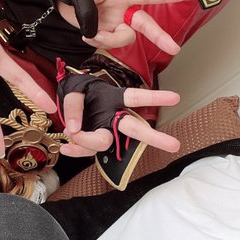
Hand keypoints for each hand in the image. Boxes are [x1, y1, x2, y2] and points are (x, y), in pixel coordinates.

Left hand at [57, 0, 187, 55]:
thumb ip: (89, 12)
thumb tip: (96, 32)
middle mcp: (122, 9)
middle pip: (145, 24)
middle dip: (159, 37)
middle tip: (173, 49)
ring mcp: (115, 22)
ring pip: (125, 39)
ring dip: (109, 41)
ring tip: (91, 33)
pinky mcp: (107, 32)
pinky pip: (109, 44)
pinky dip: (97, 43)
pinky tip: (87, 35)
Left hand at [60, 86, 180, 157]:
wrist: (64, 101)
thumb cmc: (77, 92)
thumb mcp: (74, 89)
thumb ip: (74, 104)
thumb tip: (75, 128)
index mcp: (114, 99)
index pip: (136, 98)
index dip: (155, 97)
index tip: (176, 97)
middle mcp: (113, 118)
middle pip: (134, 128)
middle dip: (154, 137)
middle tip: (174, 145)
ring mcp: (104, 131)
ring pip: (105, 144)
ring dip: (88, 144)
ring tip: (69, 139)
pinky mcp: (93, 142)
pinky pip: (88, 150)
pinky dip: (76, 150)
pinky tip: (66, 148)